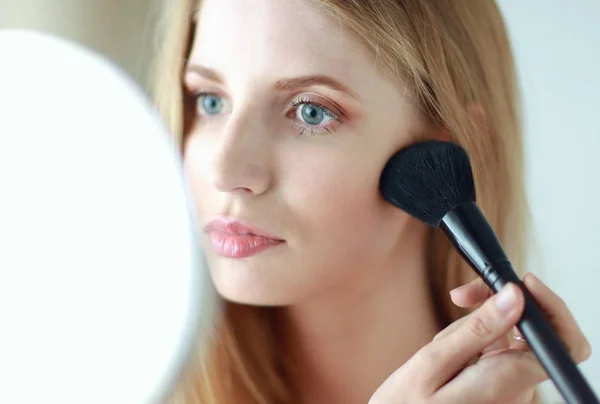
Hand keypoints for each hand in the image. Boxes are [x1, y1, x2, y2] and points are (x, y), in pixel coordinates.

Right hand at [369, 273, 591, 403]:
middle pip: (532, 329)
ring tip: (444, 340)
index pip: (564, 344)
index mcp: (508, 382)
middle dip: (498, 304)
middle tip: (462, 295)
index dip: (553, 308)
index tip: (521, 285)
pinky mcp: (498, 383)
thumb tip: (516, 297)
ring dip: (478, 325)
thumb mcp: (434, 361)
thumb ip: (478, 329)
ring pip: (510, 335)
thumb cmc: (409, 402)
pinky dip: (475, 337)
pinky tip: (449, 349)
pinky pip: (498, 348)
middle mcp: (518, 387)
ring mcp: (509, 386)